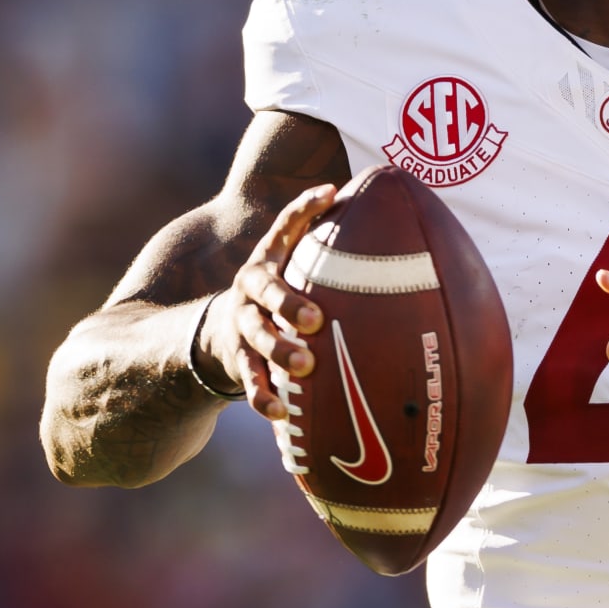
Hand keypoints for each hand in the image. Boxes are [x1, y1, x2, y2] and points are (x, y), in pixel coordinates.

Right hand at [197, 184, 338, 421]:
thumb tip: (388, 230)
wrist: (220, 333)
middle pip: (266, 289)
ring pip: (256, 335)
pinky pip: (250, 379)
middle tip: (316, 319)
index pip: (285, 225)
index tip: (329, 194)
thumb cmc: (279, 298)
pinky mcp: (238, 358)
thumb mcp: (294, 270)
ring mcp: (242, 323)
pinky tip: (279, 414)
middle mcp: (251, 287)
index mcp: (270, 259)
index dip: (304, 208)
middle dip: (288, 302)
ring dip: (279, 349)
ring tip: (305, 365)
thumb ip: (328, 255)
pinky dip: (263, 397)